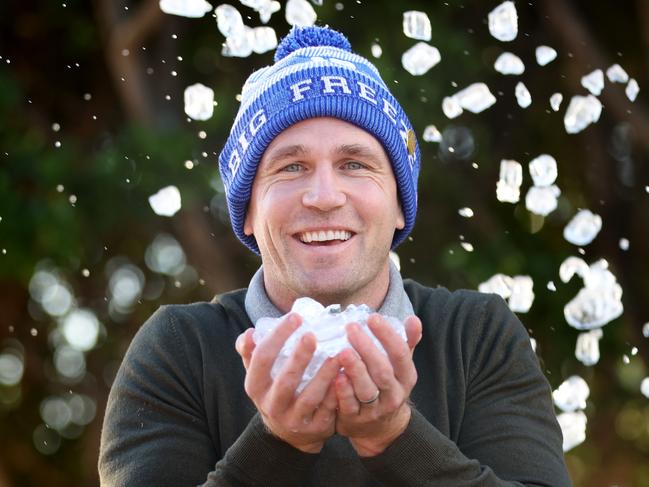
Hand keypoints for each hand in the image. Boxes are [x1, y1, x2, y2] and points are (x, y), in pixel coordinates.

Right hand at [236, 313, 339, 452]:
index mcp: (256, 387)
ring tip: (338, 354)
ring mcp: (294, 419)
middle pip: (286, 380)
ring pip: (311, 397)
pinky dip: (338, 392)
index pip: (262, 359)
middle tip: (312, 335)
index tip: (296, 317)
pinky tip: (347, 375)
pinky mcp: (316, 428)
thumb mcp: (258, 375)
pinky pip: (328, 409)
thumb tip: (249, 332)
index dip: (278, 337)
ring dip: (325, 375)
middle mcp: (272, 406)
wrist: (287, 434)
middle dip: (299, 357)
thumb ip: (251, 352)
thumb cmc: (274, 392)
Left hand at [334, 314, 421, 456]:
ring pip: (366, 390)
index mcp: (406, 377)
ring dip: (355, 370)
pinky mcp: (355, 420)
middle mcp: (394, 394)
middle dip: (366, 348)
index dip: (387, 335)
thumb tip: (413, 319)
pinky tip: (336, 377)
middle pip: (382, 371)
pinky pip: (350, 405)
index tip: (372, 317)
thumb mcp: (400, 366)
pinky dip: (343, 392)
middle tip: (351, 327)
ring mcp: (375, 410)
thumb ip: (406, 342)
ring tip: (343, 351)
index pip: (400, 354)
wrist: (381, 427)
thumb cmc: (388, 385)